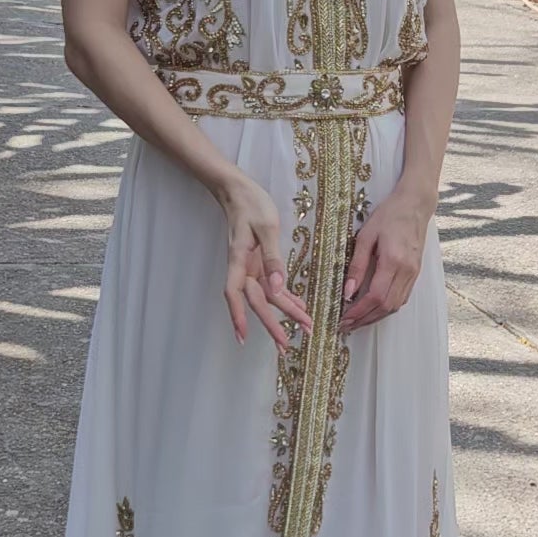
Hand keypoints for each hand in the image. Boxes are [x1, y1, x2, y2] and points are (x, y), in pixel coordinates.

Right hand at [218, 173, 312, 351]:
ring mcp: (250, 267)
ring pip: (266, 297)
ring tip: (302, 328)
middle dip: (272, 325)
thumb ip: (272, 258)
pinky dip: (284, 298)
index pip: (235, 295)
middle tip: (286, 346)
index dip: (238, 317)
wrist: (238, 191)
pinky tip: (297, 306)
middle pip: (257, 302)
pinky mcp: (258, 263)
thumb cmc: (251, 205)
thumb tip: (277, 287)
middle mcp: (243, 269)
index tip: (243, 338)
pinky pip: (271, 286)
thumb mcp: (266, 228)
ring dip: (283, 313)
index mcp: (240, 261)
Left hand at [338, 187, 433, 333]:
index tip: (344, 318)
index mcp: (393, 261)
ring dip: (376, 317)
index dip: (359, 311)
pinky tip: (373, 310)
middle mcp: (407, 271)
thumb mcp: (365, 236)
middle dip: (365, 319)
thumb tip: (347, 291)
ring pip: (396, 306)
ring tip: (357, 321)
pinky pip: (402, 298)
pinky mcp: (415, 274)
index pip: (375, 296)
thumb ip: (357, 265)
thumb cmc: (389, 216)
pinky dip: (386, 308)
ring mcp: (414, 274)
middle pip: (386, 306)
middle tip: (346, 326)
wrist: (415, 205)